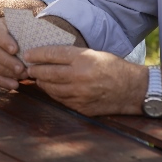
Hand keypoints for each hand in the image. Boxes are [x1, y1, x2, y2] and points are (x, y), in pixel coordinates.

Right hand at [0, 18, 28, 89]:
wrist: (18, 41)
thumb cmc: (23, 34)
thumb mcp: (24, 27)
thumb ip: (28, 29)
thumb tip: (39, 32)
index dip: (4, 41)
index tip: (15, 49)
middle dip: (7, 61)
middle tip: (21, 68)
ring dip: (7, 72)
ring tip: (23, 76)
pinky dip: (3, 81)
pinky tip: (15, 85)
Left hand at [26, 46, 143, 115]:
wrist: (133, 90)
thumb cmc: (113, 68)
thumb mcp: (94, 54)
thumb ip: (72, 55)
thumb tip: (49, 55)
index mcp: (84, 59)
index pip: (53, 54)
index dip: (37, 54)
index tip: (28, 54)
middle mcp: (80, 77)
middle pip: (48, 73)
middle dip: (35, 70)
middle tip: (28, 67)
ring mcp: (79, 94)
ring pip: (51, 88)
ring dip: (41, 82)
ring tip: (37, 77)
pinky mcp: (81, 107)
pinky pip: (60, 99)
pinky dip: (53, 93)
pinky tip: (50, 88)